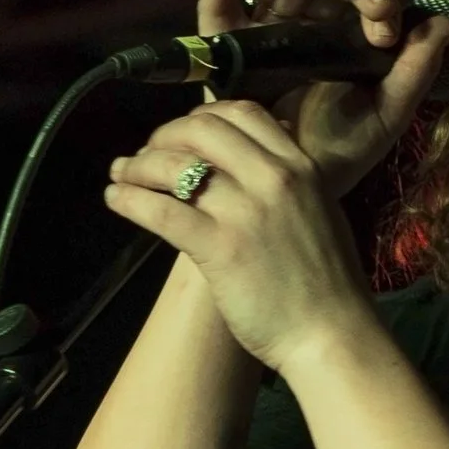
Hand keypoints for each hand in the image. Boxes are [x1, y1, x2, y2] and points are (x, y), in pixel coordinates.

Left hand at [105, 98, 377, 374]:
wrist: (333, 335)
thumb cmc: (328, 286)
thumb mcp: (320, 212)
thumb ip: (289, 184)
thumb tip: (253, 166)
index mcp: (301, 166)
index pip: (241, 113)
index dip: (199, 116)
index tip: (180, 134)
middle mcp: (274, 178)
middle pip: (201, 129)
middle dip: (164, 136)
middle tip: (146, 155)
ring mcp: (246, 211)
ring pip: (175, 166)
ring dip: (138, 166)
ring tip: (121, 174)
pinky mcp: (220, 247)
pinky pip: (162, 211)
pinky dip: (130, 200)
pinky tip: (115, 200)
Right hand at [198, 0, 448, 196]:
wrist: (293, 189)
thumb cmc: (338, 154)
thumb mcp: (386, 114)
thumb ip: (415, 72)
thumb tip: (443, 24)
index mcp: (343, 42)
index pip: (360, 2)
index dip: (376, 3)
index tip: (387, 30)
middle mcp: (305, 32)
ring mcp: (266, 36)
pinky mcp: (229, 50)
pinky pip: (218, 9)